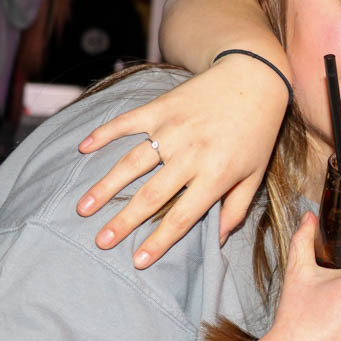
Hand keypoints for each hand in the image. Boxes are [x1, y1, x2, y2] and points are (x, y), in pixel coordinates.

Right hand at [76, 55, 289, 267]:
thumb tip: (217, 241)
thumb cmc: (257, 132)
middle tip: (100, 242)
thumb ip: (235, 209)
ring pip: (131, 162)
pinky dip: (103, 133)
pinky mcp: (161, 107)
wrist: (255, 79)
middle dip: (123, 222)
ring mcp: (173, 129)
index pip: (183, 217)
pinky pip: (127, 122)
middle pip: (151, 195)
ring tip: (84, 208)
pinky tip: (83, 148)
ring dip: (105, 186)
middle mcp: (191, 154)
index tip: (137, 261)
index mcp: (216, 175)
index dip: (159, 241)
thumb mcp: (255, 175)